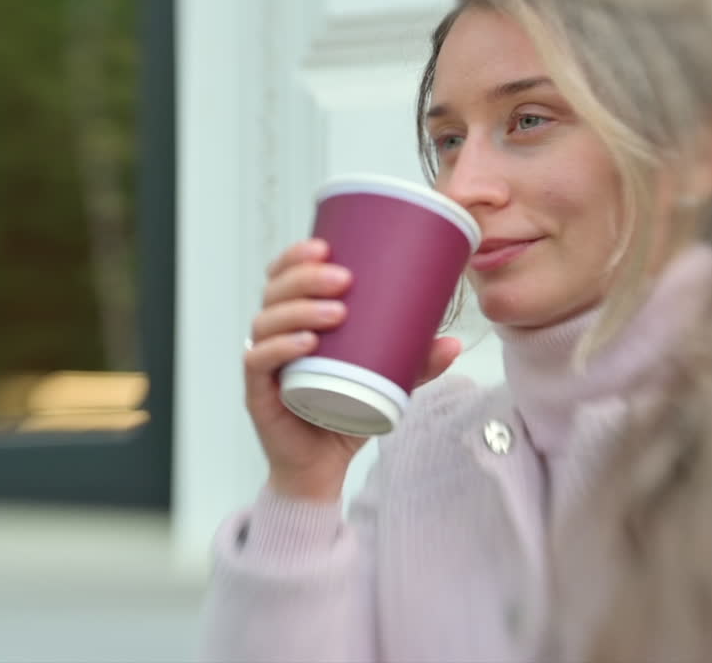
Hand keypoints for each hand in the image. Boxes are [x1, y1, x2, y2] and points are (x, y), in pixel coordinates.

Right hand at [243, 238, 461, 501]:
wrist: (321, 467)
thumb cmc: (344, 413)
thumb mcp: (385, 382)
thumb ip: (415, 363)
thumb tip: (454, 343)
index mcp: (293, 321)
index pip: (282, 276)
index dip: (295, 256)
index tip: (325, 245)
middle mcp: (272, 336)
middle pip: (274, 292)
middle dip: (305, 278)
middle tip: (344, 279)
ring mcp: (263, 364)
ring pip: (266, 322)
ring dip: (298, 310)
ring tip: (336, 312)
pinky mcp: (258, 394)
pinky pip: (258, 362)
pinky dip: (280, 348)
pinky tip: (306, 343)